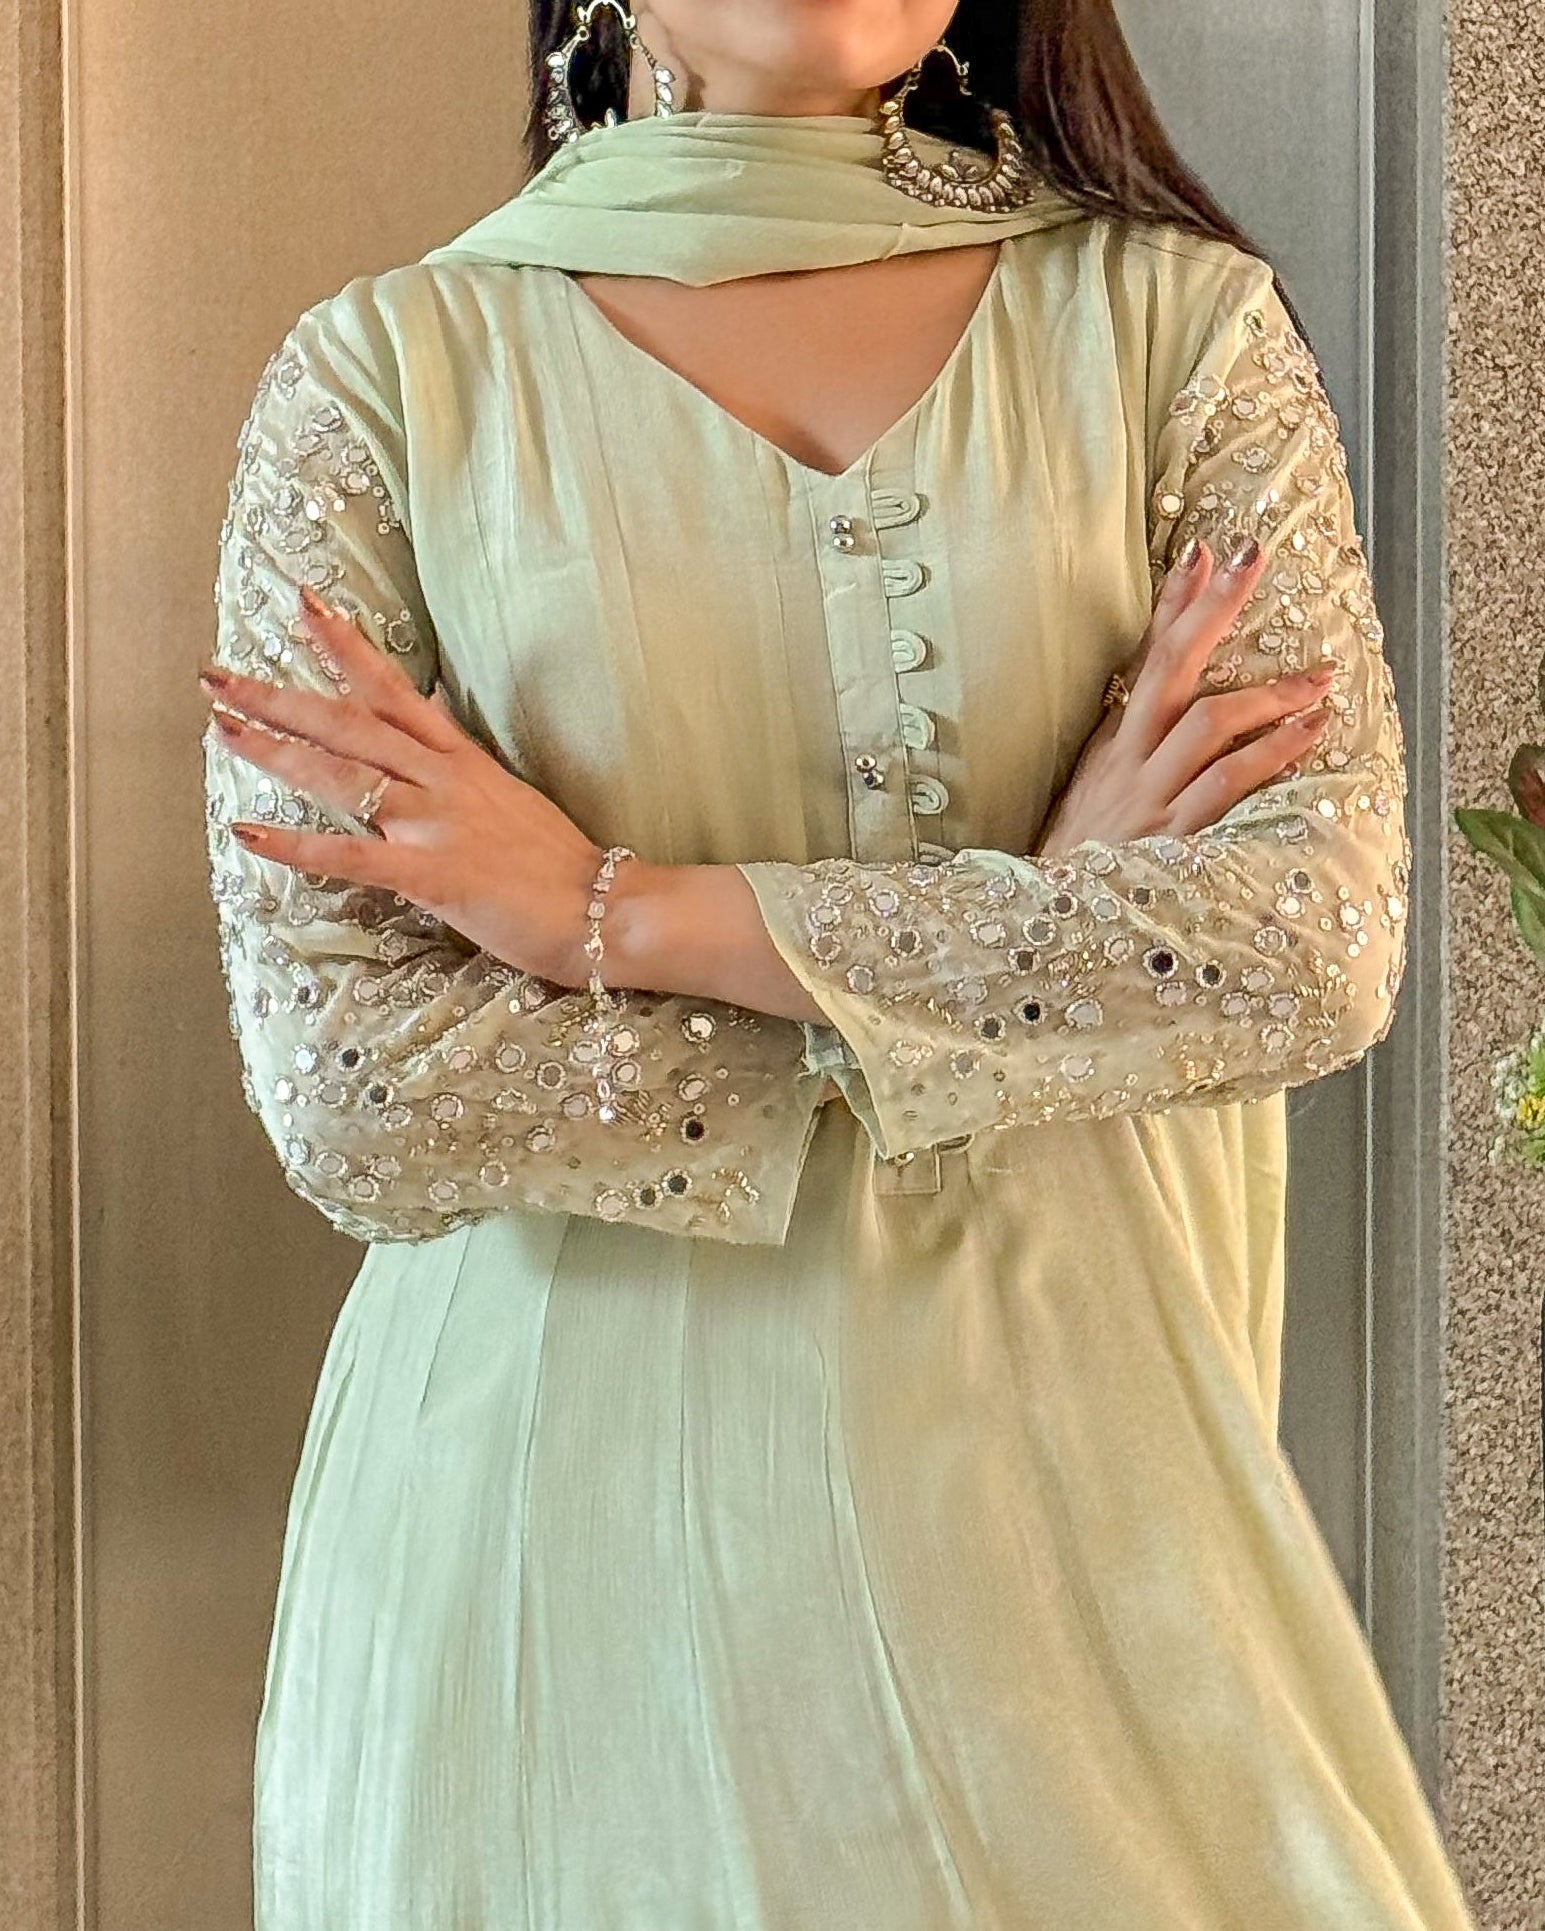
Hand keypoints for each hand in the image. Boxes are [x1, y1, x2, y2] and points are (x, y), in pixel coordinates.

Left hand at [200, 584, 603, 986]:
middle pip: (349, 724)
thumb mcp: (508, 798)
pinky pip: (350, 857)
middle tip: (218, 673)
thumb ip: (461, 771)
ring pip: (343, 777)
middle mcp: (443, 781)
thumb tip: (429, 734)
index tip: (303, 606)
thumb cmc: (557, 865)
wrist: (605, 910)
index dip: (344, 646)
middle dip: (279, 695)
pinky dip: (295, 847)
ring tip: (220, 729)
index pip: (393, 689)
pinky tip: (248, 834)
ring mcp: (436, 825)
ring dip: (276, 752)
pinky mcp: (432, 875)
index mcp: (461, 761)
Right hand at [1030, 536, 1336, 859]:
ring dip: (1268, 692)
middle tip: (1253, 558)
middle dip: (1214, 608)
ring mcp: (1152, 794)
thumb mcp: (1094, 789)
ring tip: (1319, 676)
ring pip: (1208, 721)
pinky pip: (1226, 783)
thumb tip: (1161, 699)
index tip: (1203, 550)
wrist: (1052, 918)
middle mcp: (1131, 758)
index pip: (1146, 656)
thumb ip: (1129, 744)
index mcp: (1113, 743)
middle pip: (1173, 665)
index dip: (1174, 602)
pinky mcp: (1174, 835)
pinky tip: (1308, 732)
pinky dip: (1271, 753)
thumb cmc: (1081, 856)